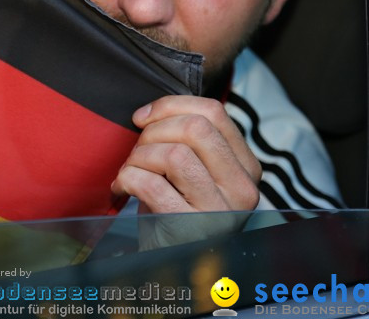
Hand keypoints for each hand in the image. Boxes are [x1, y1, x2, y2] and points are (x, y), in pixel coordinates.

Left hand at [110, 95, 260, 246]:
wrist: (170, 261)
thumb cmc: (175, 208)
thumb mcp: (192, 171)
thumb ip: (187, 140)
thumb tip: (150, 112)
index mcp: (245, 166)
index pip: (214, 112)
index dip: (170, 106)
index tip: (143, 118)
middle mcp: (241, 188)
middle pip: (196, 128)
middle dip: (154, 131)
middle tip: (137, 149)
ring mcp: (219, 210)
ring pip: (174, 154)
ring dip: (139, 157)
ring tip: (130, 170)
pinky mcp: (190, 228)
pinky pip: (151, 184)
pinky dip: (128, 179)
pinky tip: (123, 187)